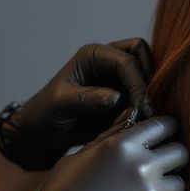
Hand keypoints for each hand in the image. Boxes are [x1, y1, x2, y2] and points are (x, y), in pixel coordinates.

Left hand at [0, 39, 153, 170]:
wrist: (41, 134)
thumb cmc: (44, 114)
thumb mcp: (60, 105)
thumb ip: (87, 99)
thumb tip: (116, 97)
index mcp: (93, 56)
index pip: (127, 61)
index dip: (137, 83)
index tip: (139, 108)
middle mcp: (107, 62)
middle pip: (143, 58)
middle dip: (148, 82)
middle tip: (144, 110)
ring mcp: (116, 79)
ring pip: (147, 76)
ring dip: (148, 95)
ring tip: (140, 118)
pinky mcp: (122, 97)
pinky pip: (142, 97)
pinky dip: (144, 107)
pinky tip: (137, 123)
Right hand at [8, 115, 186, 190]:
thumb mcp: (82, 154)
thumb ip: (111, 136)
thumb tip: (132, 118)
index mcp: (123, 145)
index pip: (164, 125)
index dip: (167, 129)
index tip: (164, 137)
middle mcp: (142, 166)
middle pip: (180, 152)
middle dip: (172, 157)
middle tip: (161, 166)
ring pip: (179, 183)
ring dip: (168, 186)